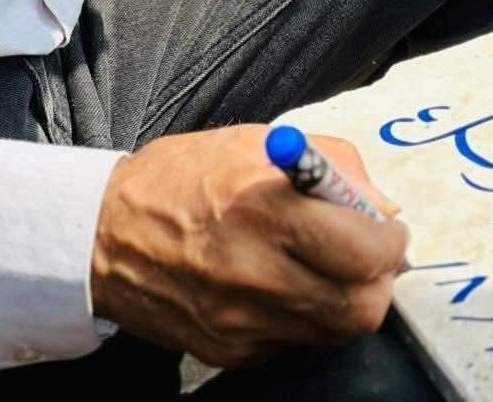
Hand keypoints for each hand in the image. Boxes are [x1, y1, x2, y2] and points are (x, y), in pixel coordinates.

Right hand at [91, 125, 408, 367]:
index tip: (388, 230)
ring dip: (345, 300)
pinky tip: (282, 284)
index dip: (390, 242)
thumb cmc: (183, 177)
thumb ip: (332, 167)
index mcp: (267, 210)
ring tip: (325, 266)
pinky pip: (293, 341)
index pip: (365, 251)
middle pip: (360, 307)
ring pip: (334, 331)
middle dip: (377, 281)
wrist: (102, 233)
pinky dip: (304, 315)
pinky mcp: (228, 350)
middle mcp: (255, 273)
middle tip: (369, 257)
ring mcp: (241, 320)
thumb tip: (382, 207)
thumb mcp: (258, 143)